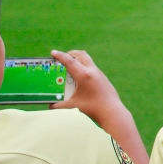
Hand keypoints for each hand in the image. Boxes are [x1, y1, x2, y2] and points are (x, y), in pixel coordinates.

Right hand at [51, 49, 149, 163]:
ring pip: (87, 60)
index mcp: (84, 75)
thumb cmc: (93, 108)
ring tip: (69, 68)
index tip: (53, 52)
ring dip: (78, 60)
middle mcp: (92, 71)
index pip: (69, 61)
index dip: (60, 56)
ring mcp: (99, 73)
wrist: (112, 112)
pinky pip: (92, 68)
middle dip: (70, 54)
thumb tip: (50, 106)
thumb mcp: (73, 106)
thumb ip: (59, 106)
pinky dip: (84, 68)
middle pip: (80, 54)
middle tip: (62, 58)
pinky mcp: (103, 78)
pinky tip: (80, 79)